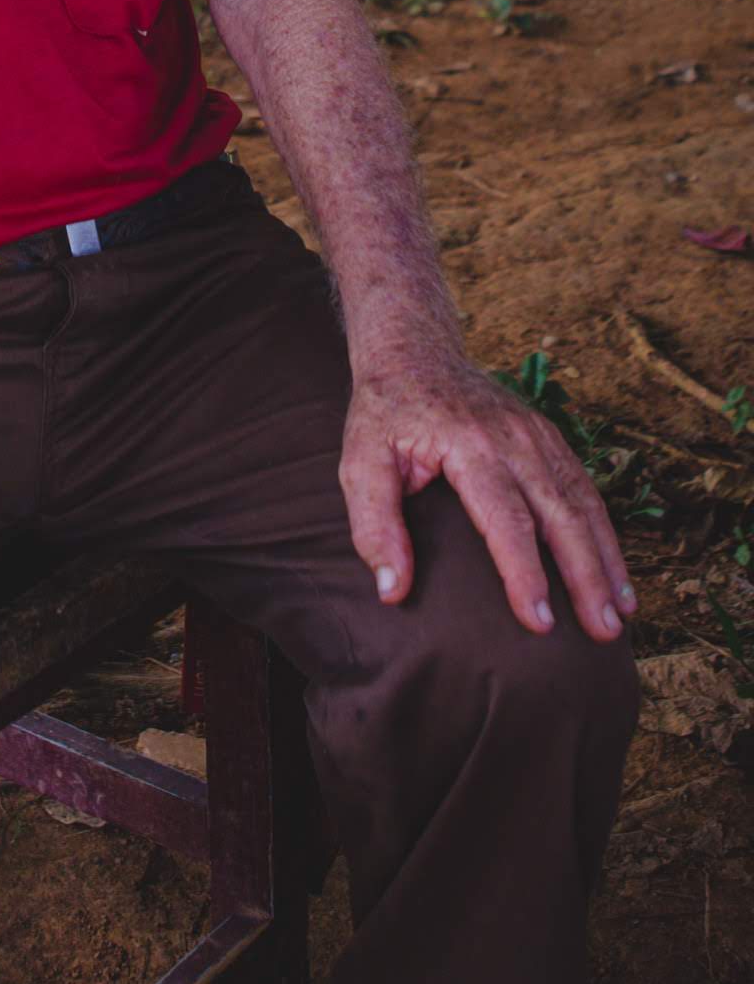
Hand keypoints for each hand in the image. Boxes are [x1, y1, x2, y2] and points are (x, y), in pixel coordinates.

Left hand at [339, 346, 637, 643]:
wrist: (414, 351)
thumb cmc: (385, 413)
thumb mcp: (360, 461)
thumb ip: (374, 526)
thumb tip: (393, 591)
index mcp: (469, 445)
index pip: (506, 519)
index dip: (525, 573)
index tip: (540, 622)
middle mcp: (515, 440)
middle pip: (561, 515)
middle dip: (586, 577)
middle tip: (604, 632)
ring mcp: (538, 435)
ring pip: (583, 503)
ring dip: (606, 560)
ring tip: (622, 615)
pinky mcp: (548, 438)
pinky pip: (585, 489)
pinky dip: (604, 533)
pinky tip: (615, 574)